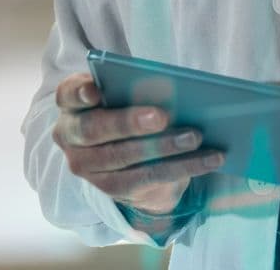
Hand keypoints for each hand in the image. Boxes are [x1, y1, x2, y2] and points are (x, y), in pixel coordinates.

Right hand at [51, 73, 224, 215]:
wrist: (132, 162)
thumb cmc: (133, 114)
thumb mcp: (131, 98)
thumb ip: (138, 90)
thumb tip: (173, 89)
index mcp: (74, 106)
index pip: (68, 94)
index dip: (80, 92)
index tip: (96, 90)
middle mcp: (72, 138)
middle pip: (95, 129)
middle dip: (128, 122)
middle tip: (162, 116)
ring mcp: (88, 166)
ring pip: (123, 156)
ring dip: (163, 146)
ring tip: (195, 137)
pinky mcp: (112, 189)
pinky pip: (149, 177)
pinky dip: (184, 166)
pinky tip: (210, 158)